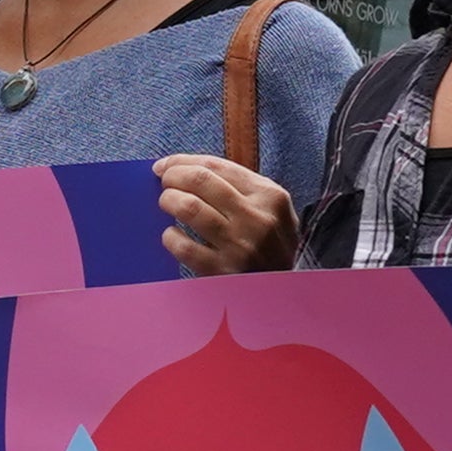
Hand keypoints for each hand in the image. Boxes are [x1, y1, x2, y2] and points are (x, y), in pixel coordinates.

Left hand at [154, 154, 294, 273]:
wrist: (287, 289)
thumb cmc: (272, 243)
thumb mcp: (271, 209)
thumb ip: (239, 187)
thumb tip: (186, 169)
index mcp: (269, 196)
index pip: (216, 166)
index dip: (183, 161)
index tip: (165, 165)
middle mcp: (256, 218)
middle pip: (199, 181)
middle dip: (173, 176)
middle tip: (164, 183)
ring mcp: (240, 246)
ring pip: (189, 208)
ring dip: (169, 201)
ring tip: (167, 204)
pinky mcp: (223, 272)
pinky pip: (184, 246)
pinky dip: (170, 237)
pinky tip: (172, 235)